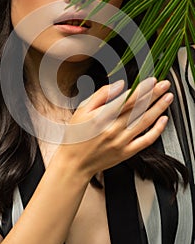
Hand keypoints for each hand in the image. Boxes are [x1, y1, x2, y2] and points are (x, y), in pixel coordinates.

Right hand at [58, 78, 172, 178]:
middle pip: (139, 109)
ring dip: (159, 108)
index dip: (142, 89)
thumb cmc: (76, 135)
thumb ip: (101, 95)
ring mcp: (121, 142)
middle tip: (165, 84)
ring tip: (168, 98)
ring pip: (145, 122)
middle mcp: (113, 129)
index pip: (127, 100)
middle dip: (154, 95)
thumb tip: (120, 85)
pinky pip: (146, 141)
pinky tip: (163, 120)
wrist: (75, 163)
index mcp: (101, 117)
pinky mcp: (126, 153)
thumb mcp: (82, 110)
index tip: (152, 81)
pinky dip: (157, 130)